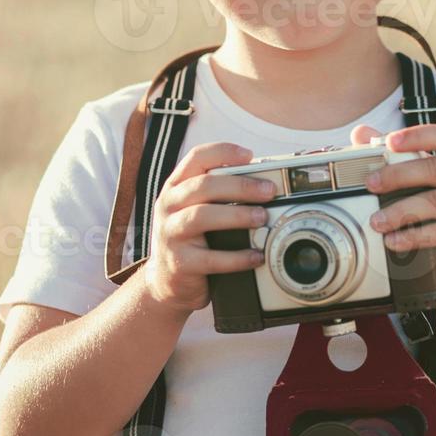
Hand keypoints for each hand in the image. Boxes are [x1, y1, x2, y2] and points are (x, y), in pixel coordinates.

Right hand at [140, 142, 278, 315]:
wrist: (167, 283)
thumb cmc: (191, 239)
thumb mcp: (195, 209)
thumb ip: (219, 193)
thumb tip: (265, 182)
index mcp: (176, 187)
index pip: (196, 158)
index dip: (223, 152)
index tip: (249, 156)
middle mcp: (169, 206)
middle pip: (203, 185)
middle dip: (240, 185)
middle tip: (269, 190)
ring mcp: (170, 234)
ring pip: (202, 216)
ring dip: (237, 215)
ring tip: (262, 218)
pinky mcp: (179, 263)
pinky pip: (211, 259)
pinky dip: (238, 257)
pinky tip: (256, 255)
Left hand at [349, 124, 435, 281]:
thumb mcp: (429, 171)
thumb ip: (398, 151)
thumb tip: (361, 133)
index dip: (416, 137)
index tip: (389, 142)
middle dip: (398, 176)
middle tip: (370, 184)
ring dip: (401, 212)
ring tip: (376, 221)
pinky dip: (413, 237)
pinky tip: (393, 240)